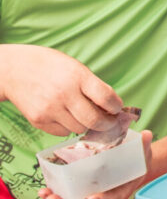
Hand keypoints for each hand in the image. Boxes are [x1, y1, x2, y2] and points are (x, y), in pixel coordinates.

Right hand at [0, 44, 122, 135]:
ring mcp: (50, 109)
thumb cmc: (51, 66)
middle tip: (110, 122)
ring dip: (87, 125)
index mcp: (78, 77)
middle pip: (94, 120)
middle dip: (107, 123)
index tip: (118, 109)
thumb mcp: (76, 67)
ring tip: (87, 116)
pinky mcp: (38, 121)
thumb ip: (93, 86)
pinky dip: (69, 127)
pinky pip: (62, 132)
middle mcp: (64, 94)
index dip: (116, 106)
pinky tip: (68, 117)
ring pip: (79, 129)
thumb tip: (112, 107)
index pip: (106, 97)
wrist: (16, 70)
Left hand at [39, 131, 154, 198]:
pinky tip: (46, 189)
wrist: (135, 165)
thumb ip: (144, 146)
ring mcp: (94, 195)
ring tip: (45, 194)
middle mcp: (106, 197)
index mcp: (122, 190)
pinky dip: (59, 194)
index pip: (112, 198)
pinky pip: (72, 195)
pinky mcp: (85, 190)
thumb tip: (147, 134)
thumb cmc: (139, 160)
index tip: (92, 197)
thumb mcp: (144, 153)